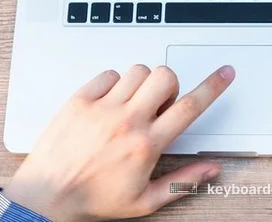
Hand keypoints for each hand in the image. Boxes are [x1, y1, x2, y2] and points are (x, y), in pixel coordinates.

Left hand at [4, 64, 234, 220]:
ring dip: (143, 83)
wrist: (47, 195)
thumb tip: (211, 170)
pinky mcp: (79, 100)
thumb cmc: (92, 199)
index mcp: (146, 145)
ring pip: (137, 71)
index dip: (213, 87)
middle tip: (160, 104)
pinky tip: (110, 102)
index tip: (224, 74)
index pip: (189, 107)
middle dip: (170, 85)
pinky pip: (108, 74)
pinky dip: (114, 82)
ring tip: (133, 104)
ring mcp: (102, 108)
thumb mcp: (144, 201)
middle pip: (164, 77)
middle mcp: (126, 122)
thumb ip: (182, 182)